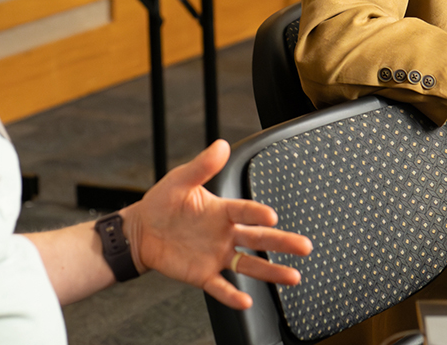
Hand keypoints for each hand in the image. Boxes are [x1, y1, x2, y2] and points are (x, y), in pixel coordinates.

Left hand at [121, 139, 312, 309]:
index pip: (245, 211)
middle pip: (259, 238)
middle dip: (283, 243)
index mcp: (222, 210)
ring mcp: (217, 255)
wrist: (141, 231)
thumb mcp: (180, 180)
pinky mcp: (203, 274)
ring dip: (271, 271)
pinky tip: (246, 301)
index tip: (273, 215)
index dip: (258, 212)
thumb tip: (221, 144)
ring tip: (293, 277)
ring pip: (250, 264)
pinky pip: (221, 287)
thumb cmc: (163, 202)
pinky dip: (232, 295)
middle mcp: (226, 233)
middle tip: (305, 247)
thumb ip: (202, 166)